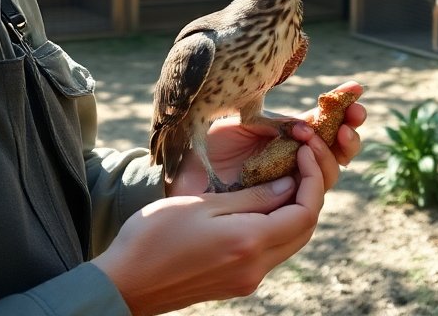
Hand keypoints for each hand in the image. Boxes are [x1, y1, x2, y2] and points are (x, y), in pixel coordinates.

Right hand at [91, 145, 326, 313]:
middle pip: (304, 230)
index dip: (312, 180)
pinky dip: (277, 227)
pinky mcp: (236, 284)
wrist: (125, 282)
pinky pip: (271, 254)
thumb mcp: (203, 204)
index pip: (305, 212)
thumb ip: (252, 197)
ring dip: (295, 212)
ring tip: (285, 178)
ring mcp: (247, 280)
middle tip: (300, 162)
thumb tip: (289, 186)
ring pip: (290, 243)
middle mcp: (256, 267)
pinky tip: (263, 205)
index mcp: (250, 242)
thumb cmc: (154, 236)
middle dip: (310, 194)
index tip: (305, 152)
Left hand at [171, 80, 366, 195]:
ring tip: (325, 131)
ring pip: (328, 175)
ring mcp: (286, 188)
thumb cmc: (200, 148)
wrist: (175, 177)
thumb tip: (313, 120)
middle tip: (355, 114)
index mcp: (285, 143)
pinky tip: (307, 150)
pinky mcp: (277, 209)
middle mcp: (291, 167)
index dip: (344, 112)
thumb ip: (276, 125)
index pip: (324, 130)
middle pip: (335, 155)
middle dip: (349, 132)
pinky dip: (315, 171)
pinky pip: (309, 196)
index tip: (356, 90)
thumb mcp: (244, 125)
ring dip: (333, 150)